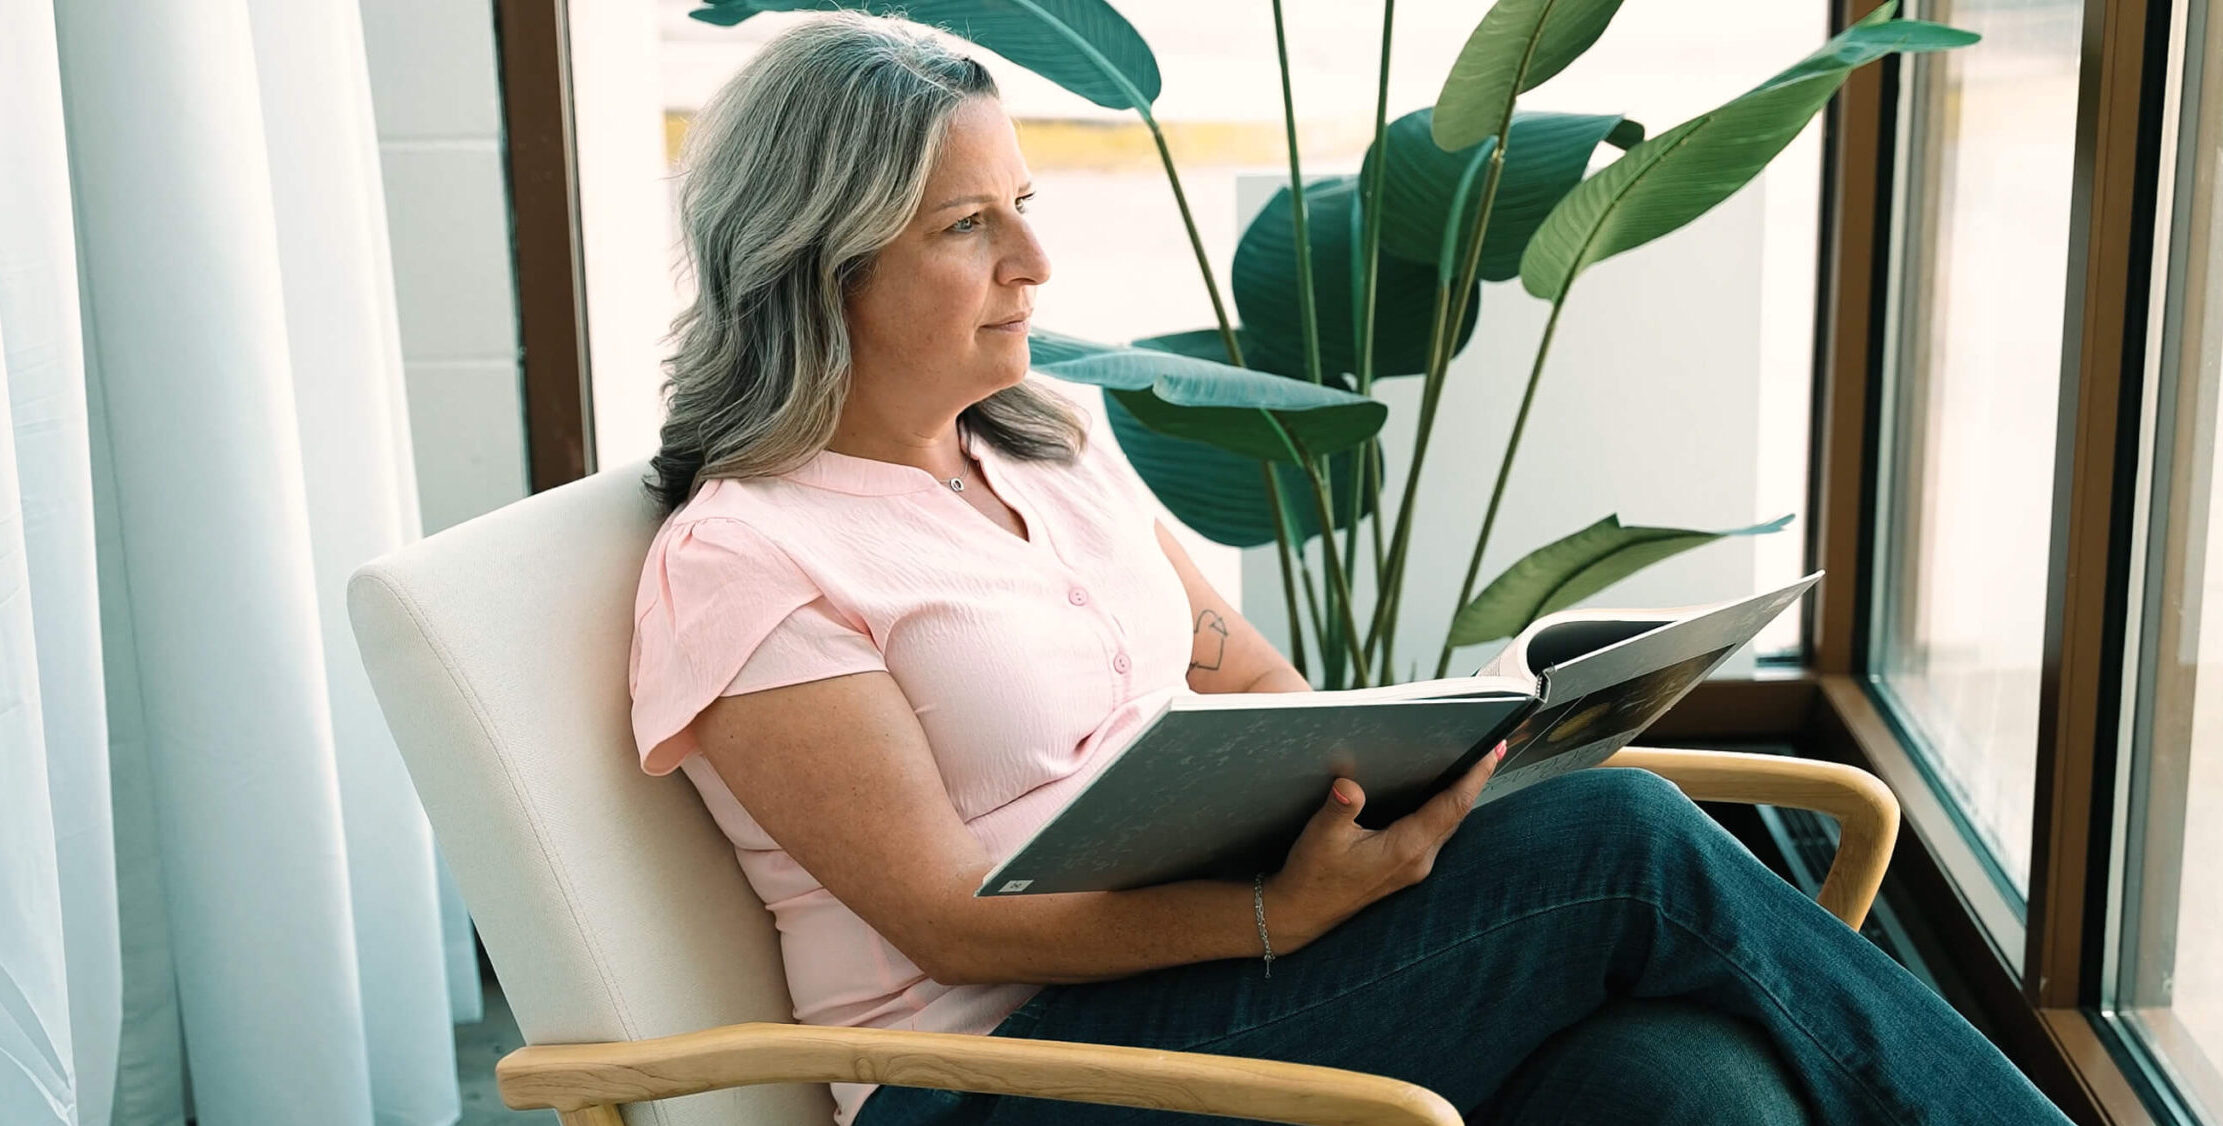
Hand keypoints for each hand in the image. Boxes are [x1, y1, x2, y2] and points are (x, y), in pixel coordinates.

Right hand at [1261, 741, 1506, 952]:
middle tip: (1492, 747)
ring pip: (1449, 823)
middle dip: (1475, 779)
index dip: (1475, 775)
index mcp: (1405, 848)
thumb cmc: (1311, 876)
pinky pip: (1436, 832)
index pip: (1452, 806)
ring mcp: (1414, 866)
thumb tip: (1349, 784)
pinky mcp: (1406, 868)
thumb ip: (1340, 807)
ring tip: (1473, 764)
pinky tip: (1441, 794)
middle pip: (1458, 813)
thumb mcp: (1321, 837)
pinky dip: (1445, 808)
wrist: (1301, 913)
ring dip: (1462, 794)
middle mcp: (1418, 859)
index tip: (1492, 750)